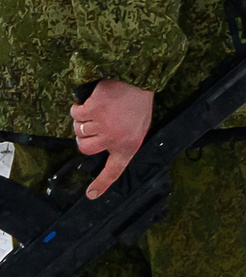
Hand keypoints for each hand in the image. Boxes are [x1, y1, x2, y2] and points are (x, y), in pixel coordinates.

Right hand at [70, 80, 153, 197]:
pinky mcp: (93, 110)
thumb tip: (100, 146)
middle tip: (95, 125)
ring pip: (78, 130)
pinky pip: (75, 114)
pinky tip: (93, 101)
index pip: (114, 170)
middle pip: (84, 148)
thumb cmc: (137, 104)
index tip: (91, 195)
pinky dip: (79, 107)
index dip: (102, 184)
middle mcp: (114, 139)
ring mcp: (103, 125)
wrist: (139, 80)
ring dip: (83, 119)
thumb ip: (119, 140)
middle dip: (84, 137)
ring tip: (100, 110)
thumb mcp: (136, 128)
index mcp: (129, 145)